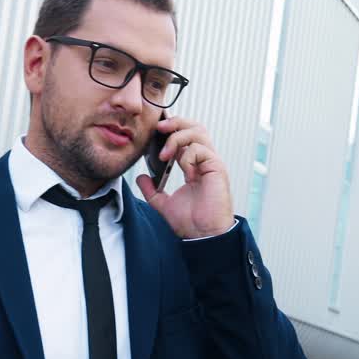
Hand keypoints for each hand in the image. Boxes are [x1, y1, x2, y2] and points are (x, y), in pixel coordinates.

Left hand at [134, 116, 234, 238]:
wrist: (203, 235)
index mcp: (194, 166)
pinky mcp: (216, 168)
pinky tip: (185, 174)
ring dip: (178, 138)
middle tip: (159, 128)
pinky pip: (199, 150)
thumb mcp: (163, 203)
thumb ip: (152, 190)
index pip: (186, 136)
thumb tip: (141, 177)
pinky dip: (186, 157)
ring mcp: (211, 163)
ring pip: (198, 132)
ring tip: (164, 153)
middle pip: (195, 127)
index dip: (172, 129)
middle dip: (176, 123)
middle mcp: (204, 161)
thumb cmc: (191, 222)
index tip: (155, 131)